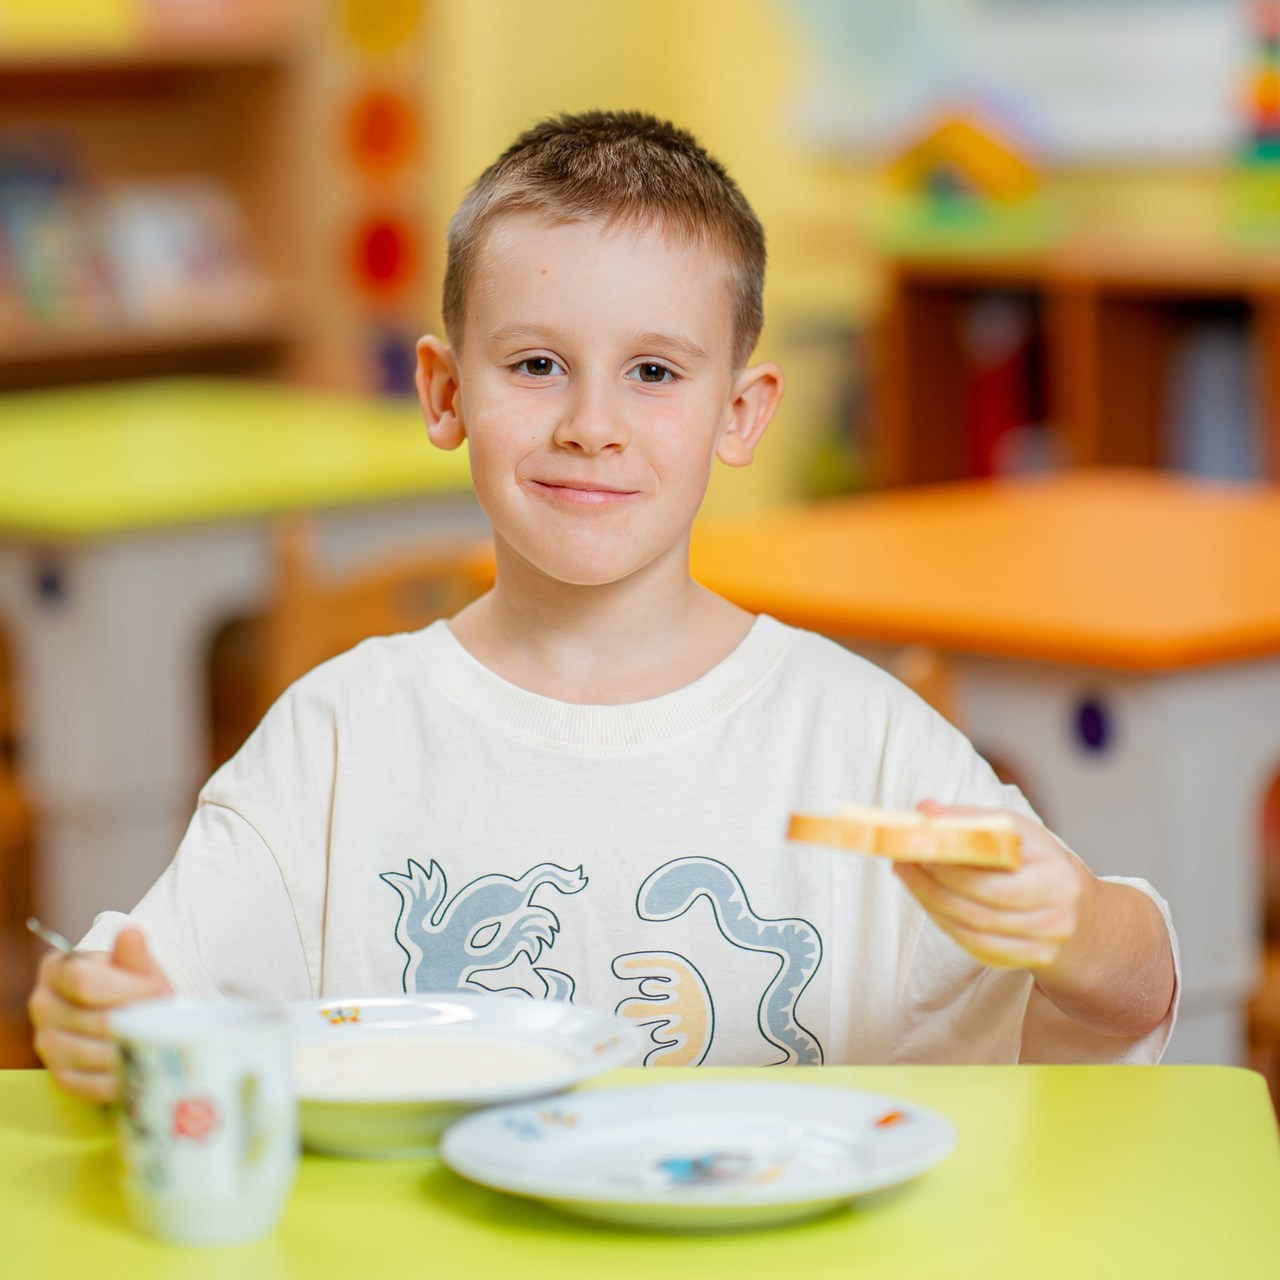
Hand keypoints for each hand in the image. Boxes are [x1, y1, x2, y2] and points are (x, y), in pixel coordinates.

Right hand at [28, 928, 172, 1103]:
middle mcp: (42, 1005)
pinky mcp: (60, 1074)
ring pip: (94, 1053)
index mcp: (56, 969)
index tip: (157, 989)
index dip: (127, 988)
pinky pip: (90, 1084)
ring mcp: (47, 1043)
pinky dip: (120, 1078)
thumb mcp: (136, 965)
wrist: (126, 1009)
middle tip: (165, 1016)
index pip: (84, 981)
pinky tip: (141, 1066)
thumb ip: (133, 954)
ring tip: (158, 1037)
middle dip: (138, 1019)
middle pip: (95, 1019)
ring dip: (133, 1048)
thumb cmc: (131, 982)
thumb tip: (131, 934)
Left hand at [893, 800, 1093, 969]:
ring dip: (930, 904)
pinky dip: (945, 923)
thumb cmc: (1042, 863)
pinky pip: (975, 947)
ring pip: (971, 932)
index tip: (915, 847)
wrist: (1082, 915)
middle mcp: (1054, 919)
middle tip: (901, 862)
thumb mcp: (1019, 832)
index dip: (948, 867)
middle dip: (930, 886)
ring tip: (907, 877)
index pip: (992, 881)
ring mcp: (1042, 946)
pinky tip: (929, 901)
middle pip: (977, 909)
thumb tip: (924, 810)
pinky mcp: (1027, 962)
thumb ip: (973, 819)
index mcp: (1056, 879)